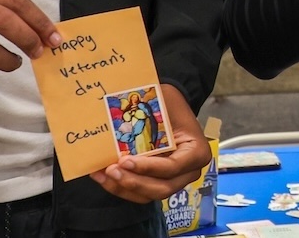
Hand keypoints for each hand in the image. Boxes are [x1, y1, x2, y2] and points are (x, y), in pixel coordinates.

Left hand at [90, 86, 210, 201]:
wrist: (170, 106)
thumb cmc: (169, 104)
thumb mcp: (164, 103)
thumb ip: (148, 116)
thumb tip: (120, 120)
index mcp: (196, 151)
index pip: (172, 167)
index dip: (148, 168)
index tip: (124, 160)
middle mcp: (189, 171)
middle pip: (162, 188)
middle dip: (134, 182)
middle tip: (111, 170)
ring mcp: (174, 180)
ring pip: (148, 195)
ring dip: (123, 188)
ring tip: (102, 175)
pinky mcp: (157, 182)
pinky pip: (139, 192)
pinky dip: (120, 187)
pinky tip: (101, 176)